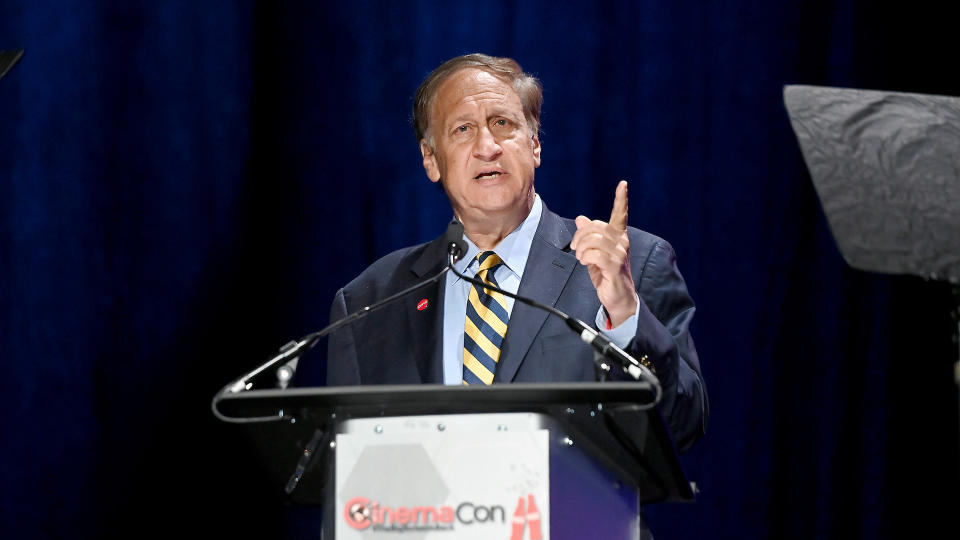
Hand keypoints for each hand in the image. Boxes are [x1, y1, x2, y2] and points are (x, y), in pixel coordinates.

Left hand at [570, 180, 637, 326]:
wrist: (618, 298)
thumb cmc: (607, 274)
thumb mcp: (595, 252)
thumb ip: (589, 236)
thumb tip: (580, 219)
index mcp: (619, 236)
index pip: (621, 214)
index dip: (621, 199)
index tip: (623, 184)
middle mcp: (622, 242)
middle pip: (596, 226)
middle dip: (580, 236)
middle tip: (575, 248)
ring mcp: (620, 253)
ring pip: (594, 240)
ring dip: (581, 249)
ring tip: (581, 258)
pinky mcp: (615, 266)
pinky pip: (595, 254)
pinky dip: (585, 258)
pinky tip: (586, 263)